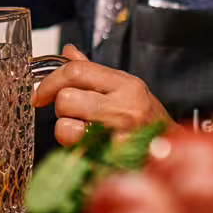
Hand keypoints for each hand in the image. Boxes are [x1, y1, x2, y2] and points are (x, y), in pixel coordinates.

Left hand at [32, 45, 171, 146]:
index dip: (50, 81)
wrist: (171, 157)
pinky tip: (90, 149)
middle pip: (66, 99)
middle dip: (62, 109)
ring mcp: (118, 137)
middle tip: (74, 115)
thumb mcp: (126, 90)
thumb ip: (94, 72)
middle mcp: (124, 108)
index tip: (40, 94)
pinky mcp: (110, 161)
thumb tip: (68, 52)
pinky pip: (74, 152)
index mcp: (126, 85)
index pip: (76, 71)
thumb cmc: (148, 123)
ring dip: (68, 132)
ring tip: (85, 134)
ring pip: (65, 128)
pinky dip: (76, 151)